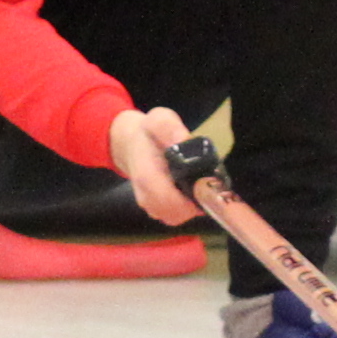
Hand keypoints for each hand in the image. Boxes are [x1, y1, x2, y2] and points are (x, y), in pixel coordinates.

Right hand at [106, 103, 207, 229]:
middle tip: (205, 180)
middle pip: (177, 214)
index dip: (191, 197)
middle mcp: (147, 197)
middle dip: (196, 200)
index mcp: (146, 176)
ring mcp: (151, 207)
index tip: (204, 182)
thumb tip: (183, 140)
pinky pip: (177, 216)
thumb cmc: (149, 134)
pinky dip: (187, 206)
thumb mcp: (159, 120)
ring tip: (197, 182)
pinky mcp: (157, 212)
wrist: (131, 146)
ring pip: (178, 217)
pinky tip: (190, 189)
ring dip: (192, 204)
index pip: (168, 200)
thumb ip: (169, 128)